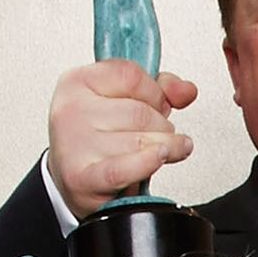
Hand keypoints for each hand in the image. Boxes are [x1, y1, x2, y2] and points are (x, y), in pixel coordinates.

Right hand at [46, 58, 195, 210]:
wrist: (71, 180)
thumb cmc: (97, 139)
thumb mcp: (123, 102)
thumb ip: (158, 90)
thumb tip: (186, 90)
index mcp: (78, 81)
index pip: (131, 76)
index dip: (155, 92)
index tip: (158, 105)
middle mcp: (72, 110)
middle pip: (139, 112)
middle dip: (162, 126)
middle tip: (160, 135)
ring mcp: (75, 144)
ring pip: (140, 141)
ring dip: (164, 149)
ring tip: (161, 152)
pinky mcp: (82, 177)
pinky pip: (126, 168)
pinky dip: (148, 164)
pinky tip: (159, 159)